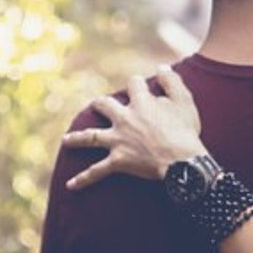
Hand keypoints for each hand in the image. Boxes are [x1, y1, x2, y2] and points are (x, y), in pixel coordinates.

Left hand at [62, 63, 208, 189]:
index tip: (140, 85)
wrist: (182, 162)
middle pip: (104, 105)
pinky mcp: (118, 161)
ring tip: (66, 139)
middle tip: (98, 105)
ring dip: (76, 138)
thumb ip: (172, 81)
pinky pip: (97, 171)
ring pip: (90, 137)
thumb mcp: (184, 101)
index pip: (134, 84)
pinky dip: (84, 178)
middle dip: (100, 104)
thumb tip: (161, 68)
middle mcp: (124, 119)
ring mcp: (118, 141)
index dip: (137, 83)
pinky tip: (70, 185)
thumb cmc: (185, 131)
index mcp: (141, 103)